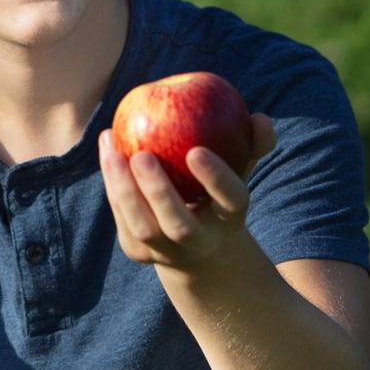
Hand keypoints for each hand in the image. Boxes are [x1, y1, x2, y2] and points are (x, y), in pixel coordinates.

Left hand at [99, 115, 276, 273]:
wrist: (193, 245)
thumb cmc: (217, 192)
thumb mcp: (237, 169)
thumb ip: (252, 144)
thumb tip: (261, 117)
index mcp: (230, 219)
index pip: (231, 201)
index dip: (217, 179)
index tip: (196, 151)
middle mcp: (200, 243)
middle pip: (180, 225)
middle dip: (160, 192)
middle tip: (143, 155)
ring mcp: (166, 252)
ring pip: (143, 227)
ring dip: (124, 187)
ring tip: (113, 148)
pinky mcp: (137, 251)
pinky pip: (121, 218)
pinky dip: (112, 183)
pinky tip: (108, 148)